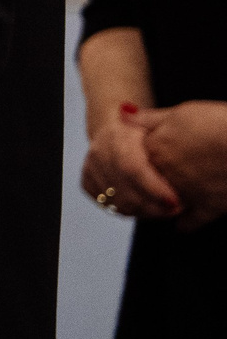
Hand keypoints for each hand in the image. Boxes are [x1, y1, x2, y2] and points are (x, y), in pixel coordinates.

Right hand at [83, 101, 180, 220]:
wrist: (116, 128)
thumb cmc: (145, 130)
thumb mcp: (156, 123)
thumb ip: (160, 127)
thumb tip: (168, 131)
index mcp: (115, 136)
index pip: (132, 169)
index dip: (153, 189)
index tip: (176, 201)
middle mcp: (98, 152)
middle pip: (124, 190)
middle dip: (154, 206)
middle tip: (177, 209)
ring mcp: (90, 168)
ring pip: (117, 202)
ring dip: (145, 212)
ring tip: (166, 209)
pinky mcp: (87, 182)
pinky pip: (109, 205)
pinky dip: (131, 211)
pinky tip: (148, 207)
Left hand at [137, 101, 226, 230]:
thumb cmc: (218, 124)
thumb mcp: (180, 113)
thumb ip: (149, 118)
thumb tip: (122, 114)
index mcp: (155, 149)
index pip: (134, 157)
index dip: (142, 157)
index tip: (148, 158)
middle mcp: (165, 174)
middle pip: (147, 182)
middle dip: (149, 182)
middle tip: (158, 179)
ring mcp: (185, 193)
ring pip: (163, 204)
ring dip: (162, 203)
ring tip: (166, 201)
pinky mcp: (209, 208)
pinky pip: (190, 222)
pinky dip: (186, 223)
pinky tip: (183, 224)